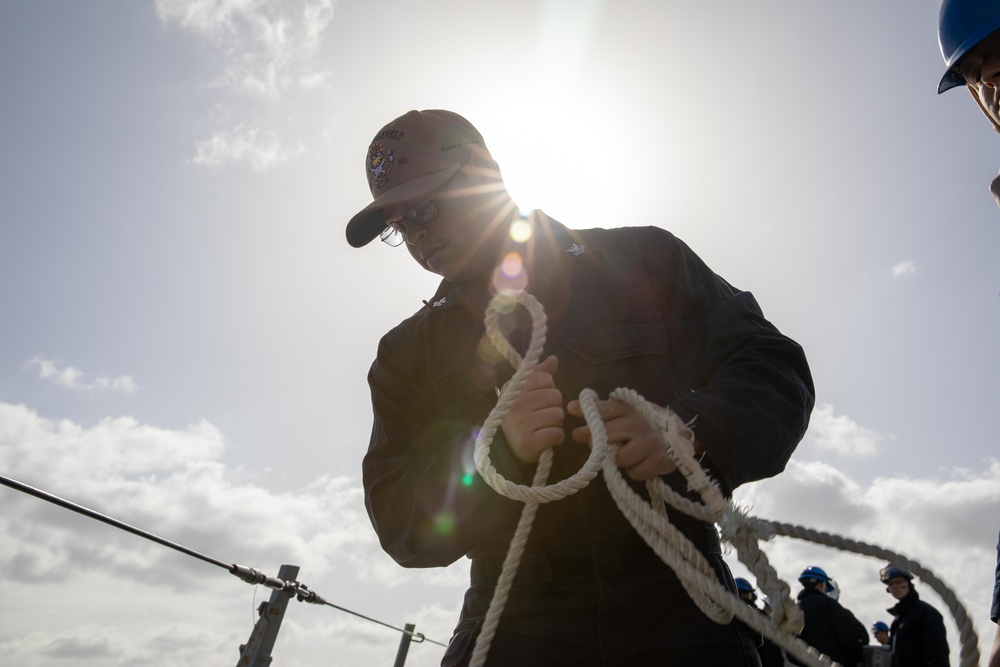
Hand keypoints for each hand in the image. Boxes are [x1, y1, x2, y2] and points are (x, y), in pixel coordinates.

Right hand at [500, 355, 563, 463]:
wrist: (506, 449)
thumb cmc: (520, 416)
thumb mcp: (525, 393)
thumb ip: (539, 375)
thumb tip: (553, 359)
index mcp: (513, 388)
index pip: (545, 378)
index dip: (547, 388)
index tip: (537, 398)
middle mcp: (515, 404)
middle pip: (555, 396)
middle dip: (553, 407)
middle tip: (541, 415)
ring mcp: (520, 423)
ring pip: (558, 415)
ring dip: (555, 423)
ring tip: (543, 427)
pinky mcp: (528, 442)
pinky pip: (557, 434)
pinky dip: (556, 438)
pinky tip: (545, 439)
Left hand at [566, 397, 683, 480]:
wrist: (682, 433)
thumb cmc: (645, 422)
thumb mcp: (624, 412)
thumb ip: (599, 411)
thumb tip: (570, 408)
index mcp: (628, 408)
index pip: (602, 410)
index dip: (587, 417)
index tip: (574, 421)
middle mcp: (638, 423)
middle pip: (606, 437)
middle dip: (601, 445)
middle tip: (609, 446)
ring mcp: (649, 442)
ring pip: (619, 459)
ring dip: (620, 460)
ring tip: (630, 453)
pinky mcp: (659, 460)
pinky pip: (634, 473)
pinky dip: (635, 470)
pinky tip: (642, 461)